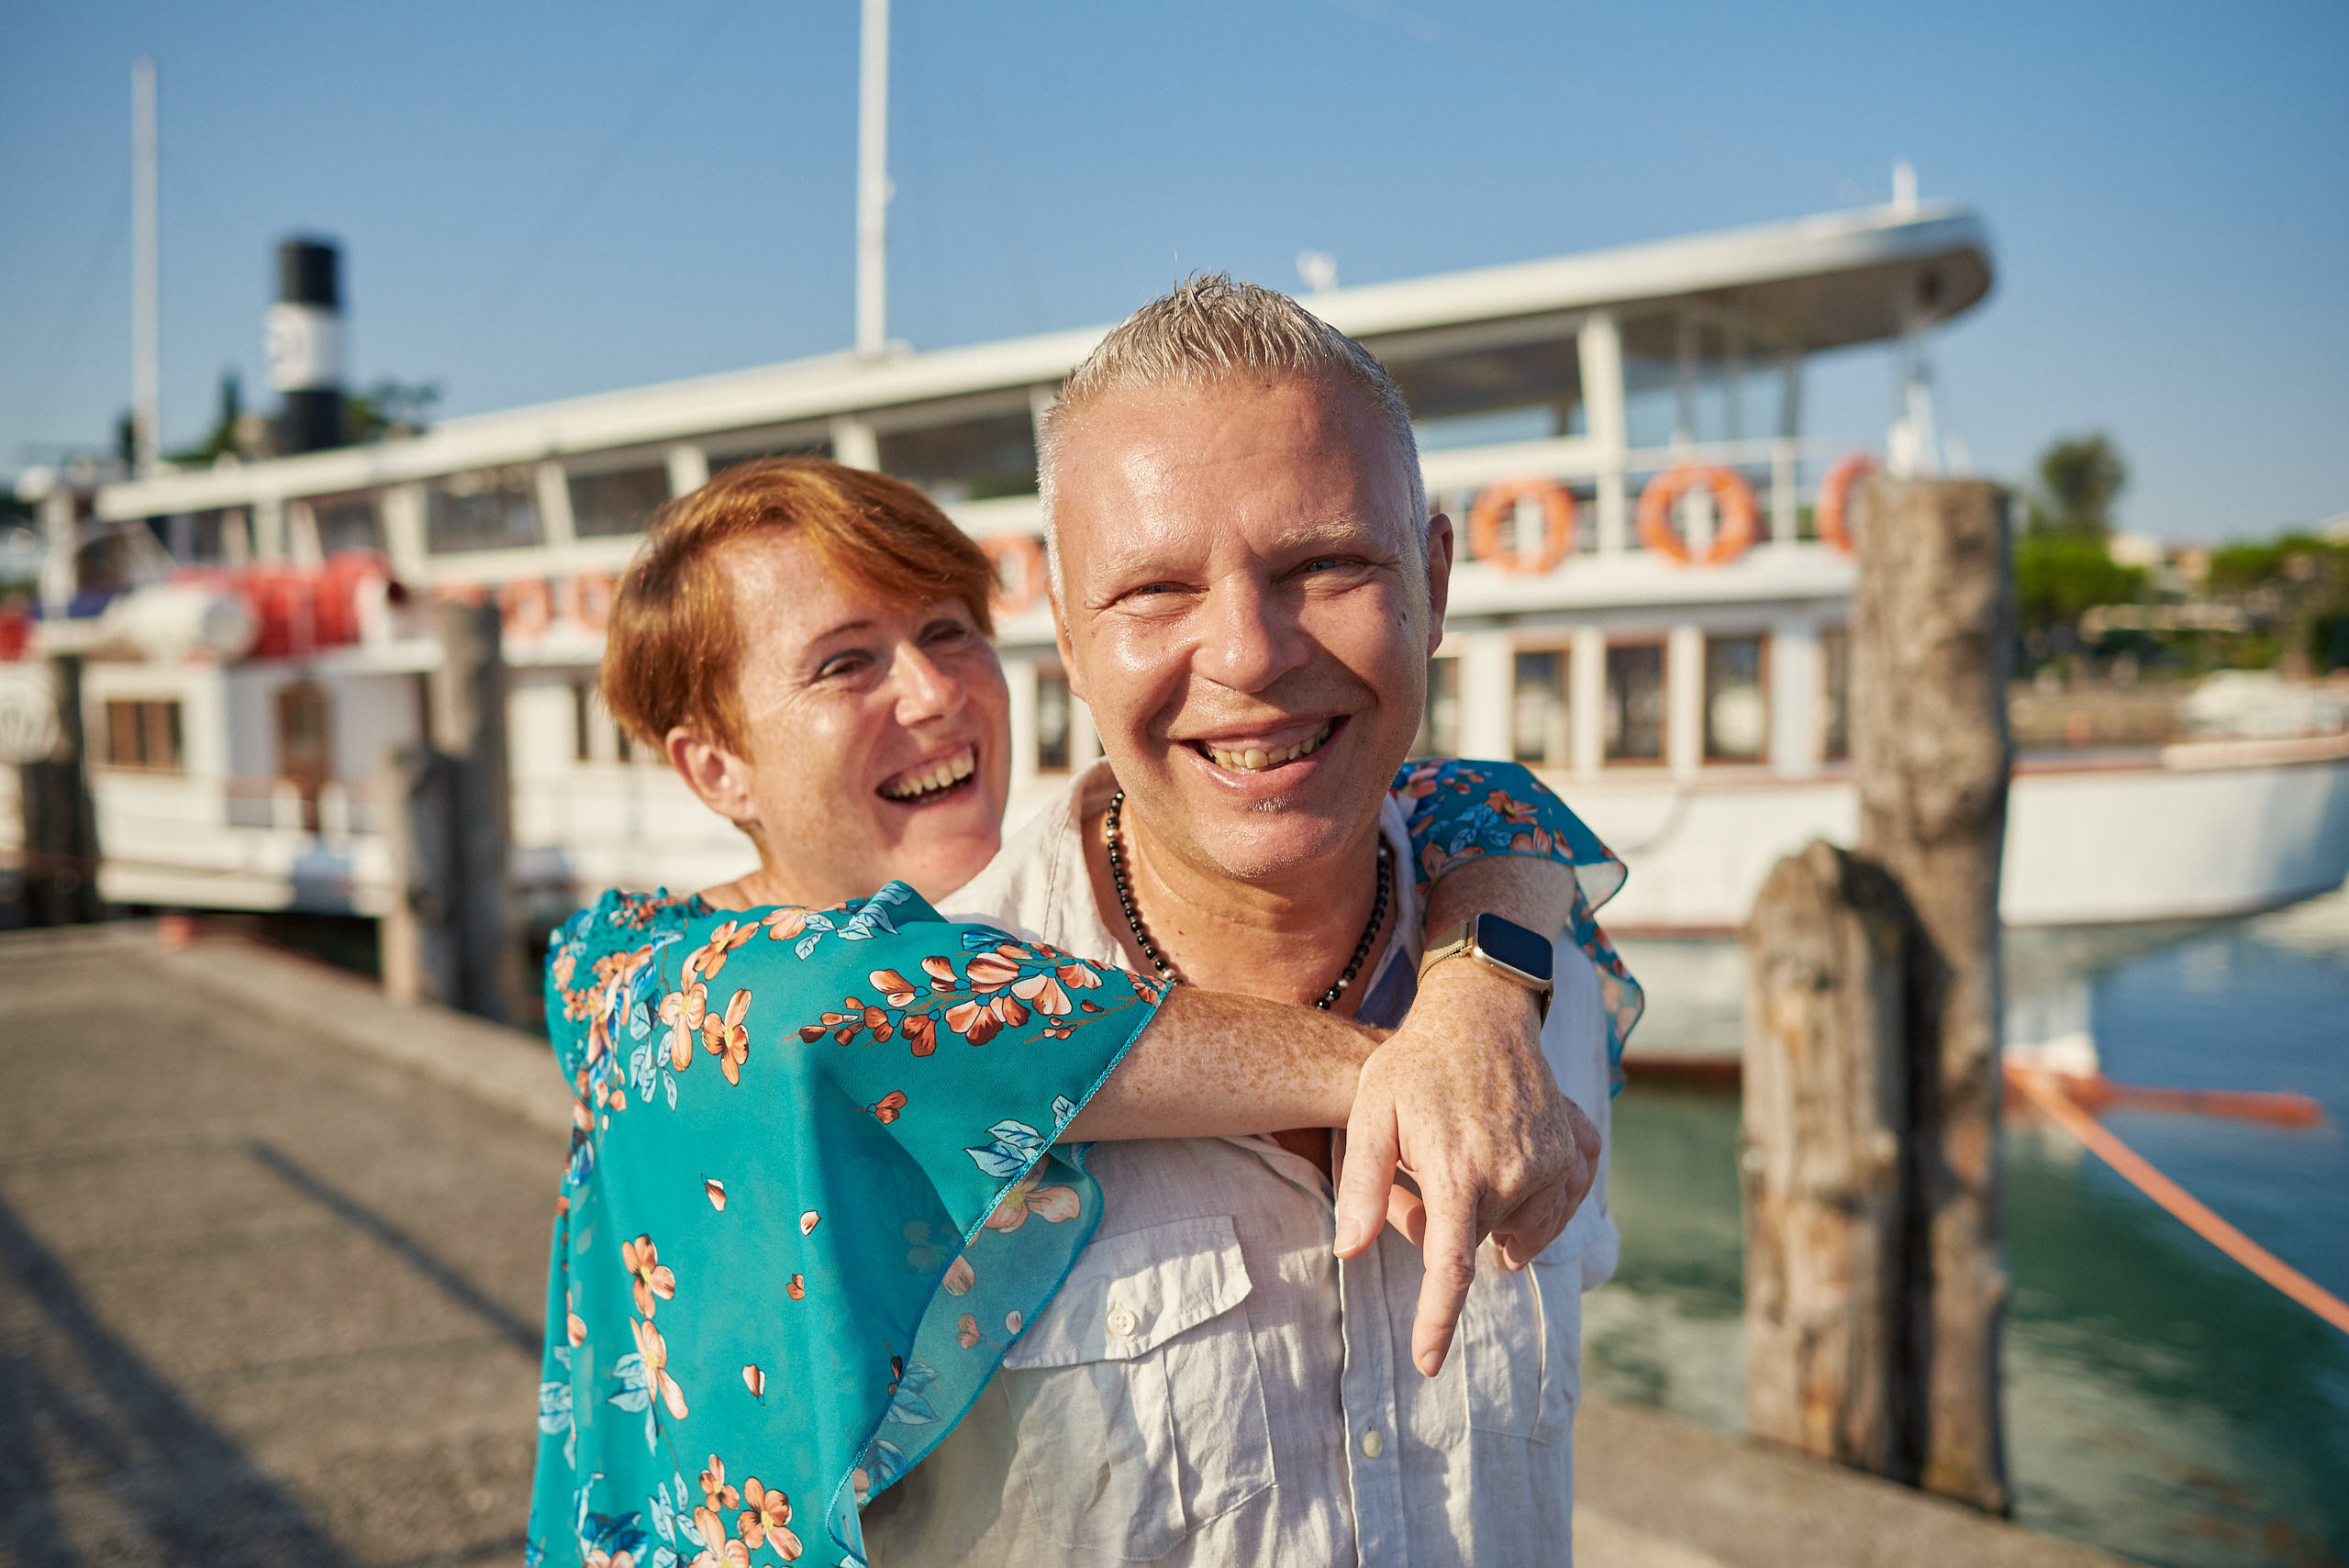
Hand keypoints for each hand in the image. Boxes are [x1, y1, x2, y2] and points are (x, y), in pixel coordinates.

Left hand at [1331, 959, 1601, 1376]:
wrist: (1482, 1011)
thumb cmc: (1415, 1062)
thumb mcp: (1371, 1112)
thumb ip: (1360, 1183)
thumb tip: (1349, 1250)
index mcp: (1461, 1173)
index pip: (1449, 1268)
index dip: (1438, 1322)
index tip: (1429, 1365)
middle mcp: (1517, 1176)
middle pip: (1473, 1242)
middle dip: (1441, 1221)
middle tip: (1416, 1169)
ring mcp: (1554, 1164)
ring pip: (1514, 1228)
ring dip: (1486, 1211)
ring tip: (1457, 1158)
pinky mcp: (1576, 1150)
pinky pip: (1560, 1203)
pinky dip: (1534, 1200)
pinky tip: (1510, 1166)